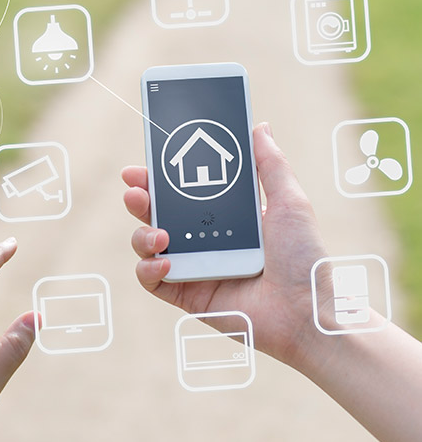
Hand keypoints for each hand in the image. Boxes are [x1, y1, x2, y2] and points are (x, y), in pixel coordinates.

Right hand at [122, 122, 329, 367]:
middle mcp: (203, 238)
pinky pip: (151, 279)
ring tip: (159, 233)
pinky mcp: (186, 294)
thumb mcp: (290, 203)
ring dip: (142, 234)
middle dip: (140, 198)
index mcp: (223, 216)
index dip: (160, 176)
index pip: (183, 189)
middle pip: (158, 213)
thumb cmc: (305, 259)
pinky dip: (148, 268)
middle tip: (134, 190)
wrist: (306, 314)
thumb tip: (258, 127)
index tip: (145, 162)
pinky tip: (166, 262)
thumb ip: (271, 165)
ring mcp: (192, 266)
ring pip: (147, 243)